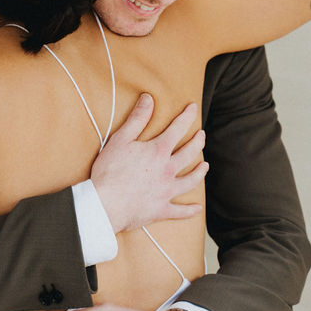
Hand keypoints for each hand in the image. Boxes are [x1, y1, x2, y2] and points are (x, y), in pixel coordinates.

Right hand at [91, 93, 207, 232]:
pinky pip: (180, 211)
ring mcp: (167, 191)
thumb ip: (137, 119)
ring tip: (205, 165)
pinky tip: (197, 208)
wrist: (106, 204)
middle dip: (198, 142)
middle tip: (202, 135)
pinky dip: (189, 210)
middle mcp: (168, 170)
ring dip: (199, 172)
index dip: (187, 116)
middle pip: (189, 153)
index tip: (193, 108)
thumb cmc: (110, 171)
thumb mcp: (120, 139)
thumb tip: (149, 99)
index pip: (178, 129)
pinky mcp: (161, 209)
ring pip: (190, 180)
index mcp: (159, 151)